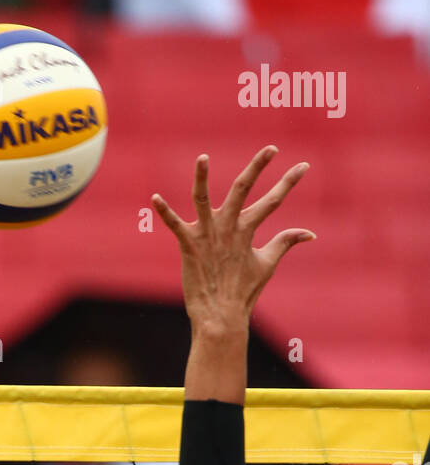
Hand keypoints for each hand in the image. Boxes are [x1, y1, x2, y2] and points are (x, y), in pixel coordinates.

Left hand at [151, 146, 314, 333]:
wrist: (221, 316)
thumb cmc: (243, 292)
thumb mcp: (267, 264)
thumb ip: (285, 242)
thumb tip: (310, 233)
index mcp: (247, 230)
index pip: (272, 201)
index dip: (289, 183)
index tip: (303, 165)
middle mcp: (228, 228)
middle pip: (242, 189)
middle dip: (257, 167)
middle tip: (271, 148)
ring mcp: (207, 235)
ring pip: (203, 199)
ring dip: (202, 178)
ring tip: (203, 158)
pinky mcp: (189, 245)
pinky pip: (174, 225)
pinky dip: (164, 212)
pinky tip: (154, 198)